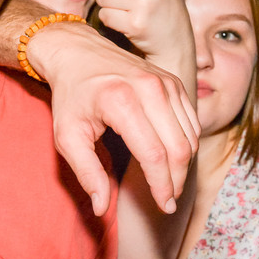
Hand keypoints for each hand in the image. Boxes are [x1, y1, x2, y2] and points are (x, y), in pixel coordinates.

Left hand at [27, 22, 198, 215]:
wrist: (77, 51)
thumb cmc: (71, 96)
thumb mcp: (67, 136)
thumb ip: (86, 172)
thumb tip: (101, 207)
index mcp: (121, 101)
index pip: (154, 154)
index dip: (161, 186)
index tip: (163, 206)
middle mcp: (150, 88)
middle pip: (179, 148)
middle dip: (177, 181)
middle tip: (168, 201)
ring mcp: (166, 82)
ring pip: (191, 136)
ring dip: (184, 165)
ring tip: (169, 183)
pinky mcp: (174, 81)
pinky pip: (192, 121)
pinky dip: (187, 144)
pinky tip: (171, 158)